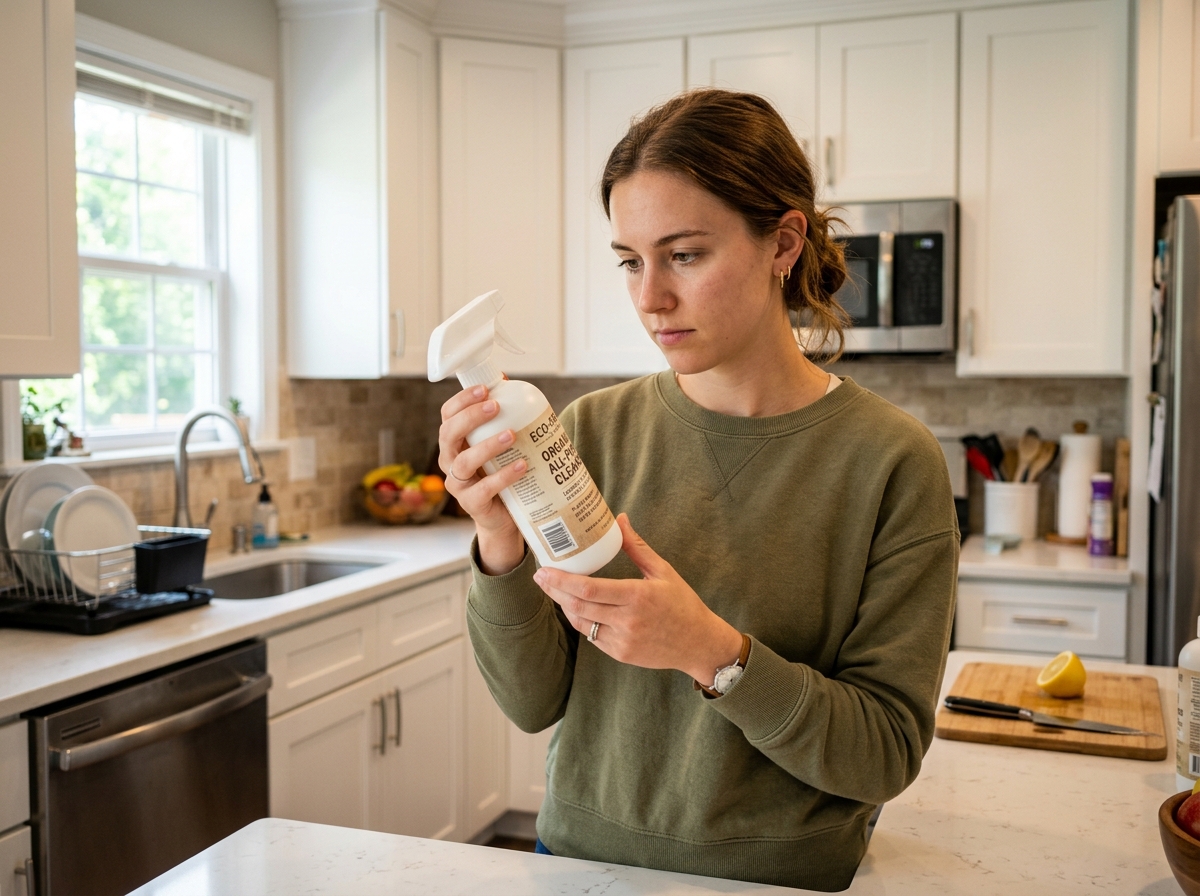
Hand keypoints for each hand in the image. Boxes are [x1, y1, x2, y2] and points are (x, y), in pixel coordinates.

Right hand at [437, 385, 525, 573]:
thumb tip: (506, 381)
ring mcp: (458, 484)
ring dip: (488, 445)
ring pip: (464, 461)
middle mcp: (450, 460)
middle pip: (449, 434)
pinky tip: (521, 467)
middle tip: (496, 407)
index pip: (448, 415)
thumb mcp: (499, 444)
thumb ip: (500, 418)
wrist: (506, 516)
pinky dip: (503, 476)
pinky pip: (483, 489)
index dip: (461, 400)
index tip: (484, 389)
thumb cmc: (500, 472)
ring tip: (512, 435)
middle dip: (471, 417)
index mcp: (455, 441)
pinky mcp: (471, 504)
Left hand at [532, 514, 742, 683]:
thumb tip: (620, 519)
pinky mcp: (620, 654)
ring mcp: (622, 641)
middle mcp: (627, 621)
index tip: (544, 570)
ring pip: (581, 623)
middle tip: (540, 577)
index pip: (589, 589)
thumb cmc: (683, 604)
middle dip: (555, 591)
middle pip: (578, 606)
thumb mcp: (663, 571)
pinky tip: (574, 607)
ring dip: (564, 606)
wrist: (699, 644)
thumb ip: (636, 546)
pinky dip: (581, 620)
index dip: (562, 580)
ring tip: (554, 589)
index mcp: (637, 596)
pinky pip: (592, 636)